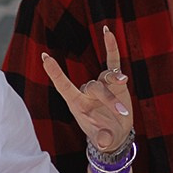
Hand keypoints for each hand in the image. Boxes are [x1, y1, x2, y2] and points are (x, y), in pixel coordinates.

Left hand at [42, 25, 134, 155]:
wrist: (116, 133)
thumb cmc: (104, 136)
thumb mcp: (104, 139)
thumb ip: (103, 139)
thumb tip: (102, 141)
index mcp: (77, 104)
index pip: (64, 86)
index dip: (55, 73)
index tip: (45, 57)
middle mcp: (87, 92)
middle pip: (95, 87)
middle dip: (110, 99)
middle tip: (122, 113)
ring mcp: (101, 84)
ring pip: (107, 78)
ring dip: (117, 82)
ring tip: (127, 86)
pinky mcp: (114, 81)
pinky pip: (112, 61)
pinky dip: (111, 47)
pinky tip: (107, 31)